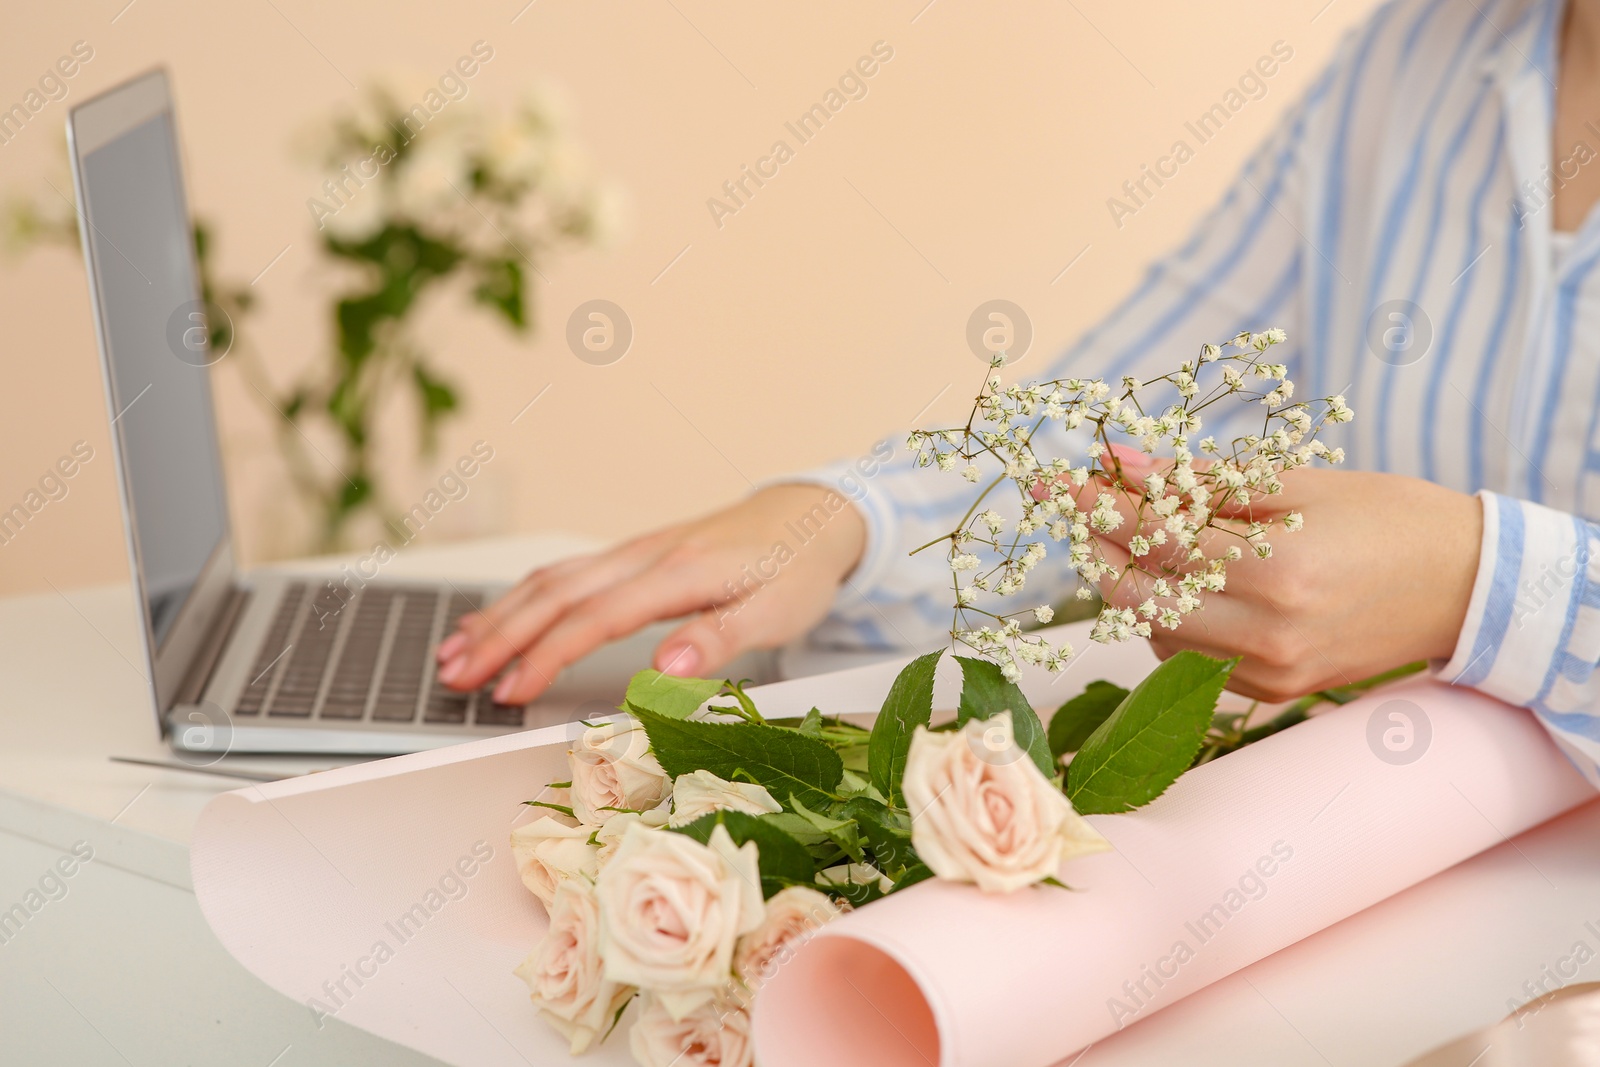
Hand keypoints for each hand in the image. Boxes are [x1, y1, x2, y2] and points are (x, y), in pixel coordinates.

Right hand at [434, 484, 866, 702]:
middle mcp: (646, 555)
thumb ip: (720, 640)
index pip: (594, 619)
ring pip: (551, 579)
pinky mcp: (636, 555)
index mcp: (678, 572)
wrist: (816, 514)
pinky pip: (566, 573)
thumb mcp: (778, 612)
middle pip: (555, 594)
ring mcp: (636, 552)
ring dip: (500, 615)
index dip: (546, 657)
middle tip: (455, 677)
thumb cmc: (799, 567)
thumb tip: (665, 667)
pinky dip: (523, 596)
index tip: (509, 692)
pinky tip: (499, 617)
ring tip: (455, 653)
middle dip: (499, 637)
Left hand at [1077, 449, 1482, 701]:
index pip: (1154, 538)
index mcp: (1277, 572)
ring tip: (1126, 534)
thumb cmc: (1389, 517)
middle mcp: (1267, 634)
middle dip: (1096, 546)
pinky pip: (1188, 658)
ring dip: (1127, 582)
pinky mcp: (1273, 692)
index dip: (1098, 504)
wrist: (1468, 587)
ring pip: (1154, 631)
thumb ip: (1200, 481)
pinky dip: (1165, 618)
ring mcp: (1269, 673)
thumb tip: (1118, 464)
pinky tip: (1174, 581)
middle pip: (1136, 595)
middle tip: (1077, 506)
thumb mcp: (1298, 483)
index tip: (1062, 476)